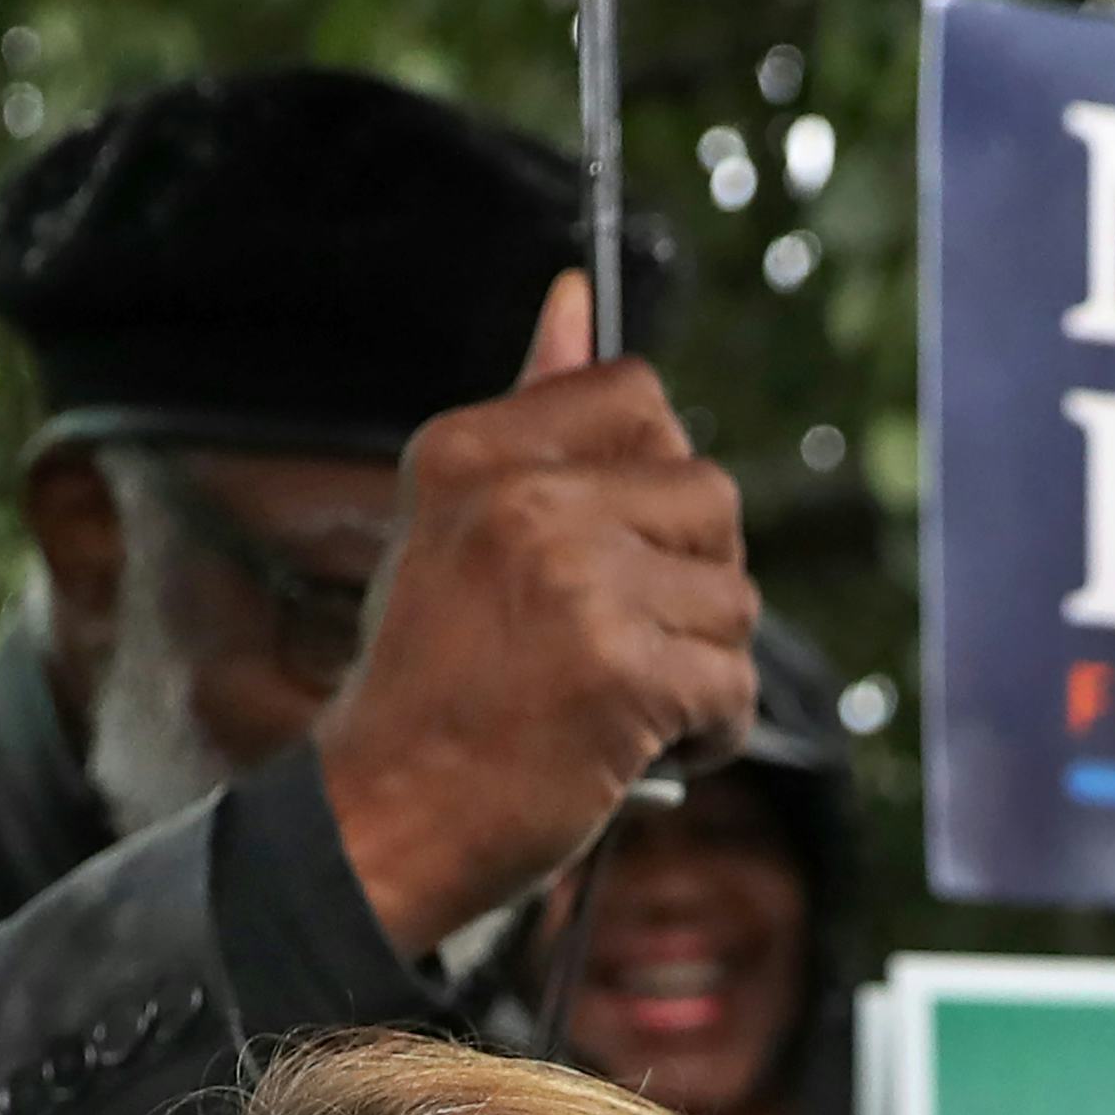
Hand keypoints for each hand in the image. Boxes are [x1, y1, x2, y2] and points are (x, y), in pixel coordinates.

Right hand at [313, 271, 758, 958]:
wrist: (380, 820)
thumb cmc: (428, 683)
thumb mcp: (452, 527)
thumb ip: (529, 418)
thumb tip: (576, 294)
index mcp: (474, 450)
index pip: (638, 396)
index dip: (658, 480)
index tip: (623, 549)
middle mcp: (524, 499)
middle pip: (708, 495)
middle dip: (694, 578)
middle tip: (631, 639)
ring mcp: (577, 583)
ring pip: (734, 596)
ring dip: (704, 662)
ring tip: (629, 703)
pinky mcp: (623, 672)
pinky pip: (733, 683)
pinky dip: (711, 731)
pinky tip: (647, 751)